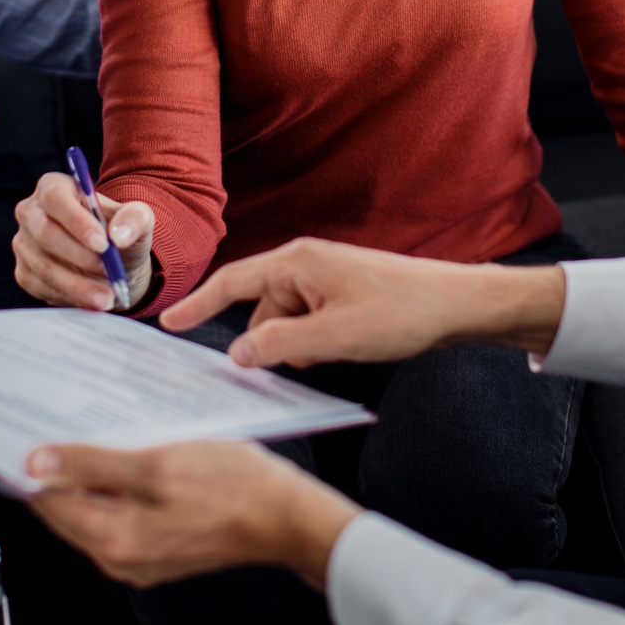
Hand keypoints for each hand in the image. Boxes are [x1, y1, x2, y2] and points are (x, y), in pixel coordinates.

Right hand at [13, 172, 153, 310]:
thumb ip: (135, 218)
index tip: (103, 244)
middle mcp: (31, 212)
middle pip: (44, 232)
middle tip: (109, 272)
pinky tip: (91, 301)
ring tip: (107, 296)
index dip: (76, 221)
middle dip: (79, 256)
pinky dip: (69, 296)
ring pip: (43, 265)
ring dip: (77, 284)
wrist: (112, 262)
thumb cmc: (118, 231)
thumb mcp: (137, 219)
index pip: (55, 197)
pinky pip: (41, 287)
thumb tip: (119, 235)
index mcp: (54, 187)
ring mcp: (24, 243)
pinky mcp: (25, 272)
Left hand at [25, 438, 360, 589]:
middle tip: (55, 419)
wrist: (286, 517)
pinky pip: (122, 513)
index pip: (46, 501)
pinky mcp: (160, 547)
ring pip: (94, 509)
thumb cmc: (233, 487)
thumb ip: (93, 466)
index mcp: (113, 540)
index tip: (22, 428)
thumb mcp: (158, 464)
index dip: (30, 463)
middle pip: (67, 507)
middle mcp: (120, 557)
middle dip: (59, 466)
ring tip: (96, 430)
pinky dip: (118, 485)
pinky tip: (131, 455)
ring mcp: (140, 556)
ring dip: (91, 472)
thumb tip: (35, 464)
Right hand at [163, 237, 567, 368]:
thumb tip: (238, 355)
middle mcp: (307, 264)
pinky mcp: (344, 295)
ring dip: (297, 346)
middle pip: (260, 308)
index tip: (167, 322)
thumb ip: (279, 346)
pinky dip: (314, 342)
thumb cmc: (401, 312)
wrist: (457, 305)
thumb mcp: (334, 337)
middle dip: (270, 341)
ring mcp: (326, 279)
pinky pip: (310, 323)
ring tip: (336, 353)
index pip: (232, 282)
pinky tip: (342, 352)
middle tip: (298, 361)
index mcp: (297, 263)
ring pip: (286, 321)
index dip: (198, 304)